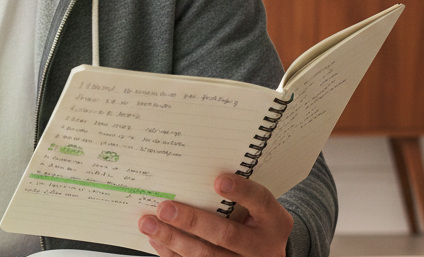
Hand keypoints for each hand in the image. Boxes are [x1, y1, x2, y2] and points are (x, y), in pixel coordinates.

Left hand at [137, 174, 292, 256]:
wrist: (264, 253)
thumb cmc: (254, 221)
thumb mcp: (256, 208)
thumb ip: (235, 195)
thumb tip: (188, 176)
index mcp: (274, 221)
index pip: (261, 201)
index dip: (241, 191)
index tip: (218, 181)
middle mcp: (264, 246)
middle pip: (226, 234)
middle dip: (192, 221)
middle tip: (165, 207)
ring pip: (206, 256)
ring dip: (173, 239)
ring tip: (149, 224)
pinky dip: (172, 253)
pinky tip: (157, 240)